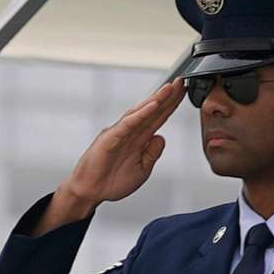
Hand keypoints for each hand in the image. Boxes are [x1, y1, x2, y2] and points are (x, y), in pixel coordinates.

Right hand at [38, 80, 185, 231]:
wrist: (89, 192)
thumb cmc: (111, 182)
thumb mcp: (142, 170)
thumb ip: (152, 154)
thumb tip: (160, 138)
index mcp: (139, 140)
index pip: (158, 117)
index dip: (171, 105)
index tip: (184, 92)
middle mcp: (130, 133)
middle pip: (152, 111)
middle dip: (167, 96)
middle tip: (182, 81)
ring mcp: (119, 134)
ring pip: (140, 113)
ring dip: (155, 100)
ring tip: (170, 88)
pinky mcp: (109, 139)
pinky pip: (127, 124)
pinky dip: (139, 114)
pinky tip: (152, 106)